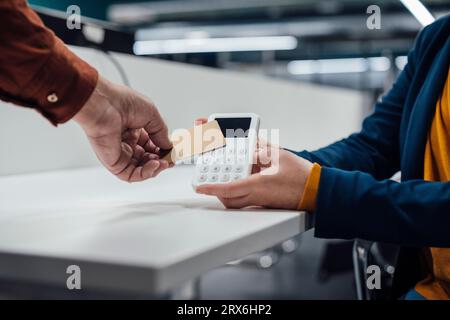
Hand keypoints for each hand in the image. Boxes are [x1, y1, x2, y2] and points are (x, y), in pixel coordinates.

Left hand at [73, 76, 171, 181]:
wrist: (103, 104)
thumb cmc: (121, 102)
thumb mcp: (152, 115)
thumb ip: (162, 133)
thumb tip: (170, 147)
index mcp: (134, 130)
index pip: (152, 146)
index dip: (164, 150)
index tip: (173, 152)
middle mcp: (127, 142)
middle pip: (148, 159)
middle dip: (161, 161)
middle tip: (171, 159)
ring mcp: (120, 153)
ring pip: (141, 169)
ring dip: (155, 168)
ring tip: (164, 162)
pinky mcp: (113, 162)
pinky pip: (131, 175)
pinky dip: (145, 173)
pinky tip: (154, 165)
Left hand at [195, 139, 312, 209]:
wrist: (317, 191)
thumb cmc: (301, 175)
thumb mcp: (279, 155)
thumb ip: (260, 147)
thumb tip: (248, 143)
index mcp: (257, 185)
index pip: (228, 188)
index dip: (211, 188)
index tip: (199, 187)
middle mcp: (256, 196)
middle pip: (228, 198)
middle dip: (216, 190)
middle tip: (208, 179)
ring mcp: (261, 200)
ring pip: (236, 200)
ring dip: (227, 191)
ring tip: (225, 176)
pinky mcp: (265, 201)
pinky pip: (246, 199)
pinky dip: (238, 189)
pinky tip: (243, 176)